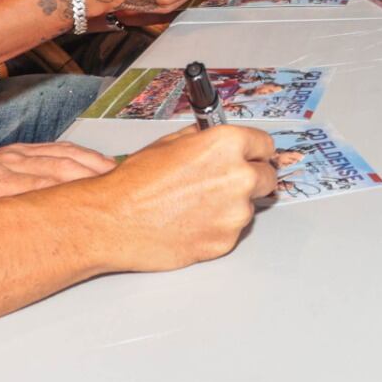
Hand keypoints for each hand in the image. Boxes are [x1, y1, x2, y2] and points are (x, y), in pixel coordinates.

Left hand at [0, 142, 113, 210]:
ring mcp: (10, 156)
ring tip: (121, 179)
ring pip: (61, 157)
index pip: (43, 188)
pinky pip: (53, 150)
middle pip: (61, 171)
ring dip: (92, 167)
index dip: (73, 199)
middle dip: (94, 182)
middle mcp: (5, 164)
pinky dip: (78, 155)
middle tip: (125, 197)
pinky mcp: (12, 153)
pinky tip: (95, 162)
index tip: (100, 210)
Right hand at [93, 124, 281, 270]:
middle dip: (251, 177)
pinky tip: (191, 221)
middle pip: (267, 177)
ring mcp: (235, 213)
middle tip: (227, 182)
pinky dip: (218, 227)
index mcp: (227, 145)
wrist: (114, 221)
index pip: (265, 145)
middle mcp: (238, 177)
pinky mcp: (225, 242)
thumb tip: (213, 139)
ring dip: (232, 205)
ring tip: (196, 205)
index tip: (255, 156)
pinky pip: (231, 231)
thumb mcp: (170, 143)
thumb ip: (202, 139)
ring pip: (248, 206)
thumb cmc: (135, 183)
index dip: (256, 150)